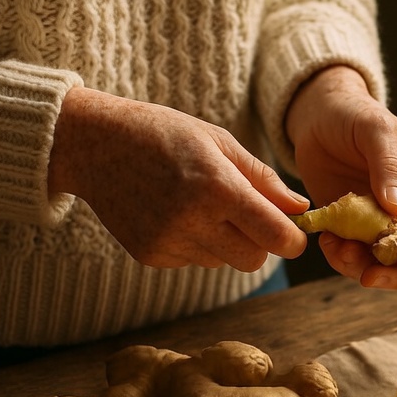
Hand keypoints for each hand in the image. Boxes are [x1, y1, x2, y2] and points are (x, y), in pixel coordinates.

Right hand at [48, 87, 308, 270]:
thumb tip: (301, 208)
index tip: (293, 233)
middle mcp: (193, 221)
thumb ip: (263, 180)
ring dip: (225, 241)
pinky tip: (174, 213)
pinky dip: (195, 243)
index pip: (276, 237)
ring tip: (199, 205)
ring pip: (224, 261)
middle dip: (260, 243)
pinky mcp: (151, 256)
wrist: (95, 144)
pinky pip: (194, 260)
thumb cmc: (164, 135)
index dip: (292, 240)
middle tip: (245, 215)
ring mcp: (169, 242)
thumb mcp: (219, 142)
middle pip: (254, 260)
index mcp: (218, 188)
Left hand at [286, 66, 396, 287]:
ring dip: (364, 269)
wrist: (320, 118)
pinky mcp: (357, 231)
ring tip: (336, 249)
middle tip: (369, 277)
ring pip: (389, 267)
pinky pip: (357, 259)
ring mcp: (385, 224)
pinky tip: (327, 240)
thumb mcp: (375, 130)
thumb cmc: (356, 115)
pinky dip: (342, 259)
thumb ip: (389, 167)